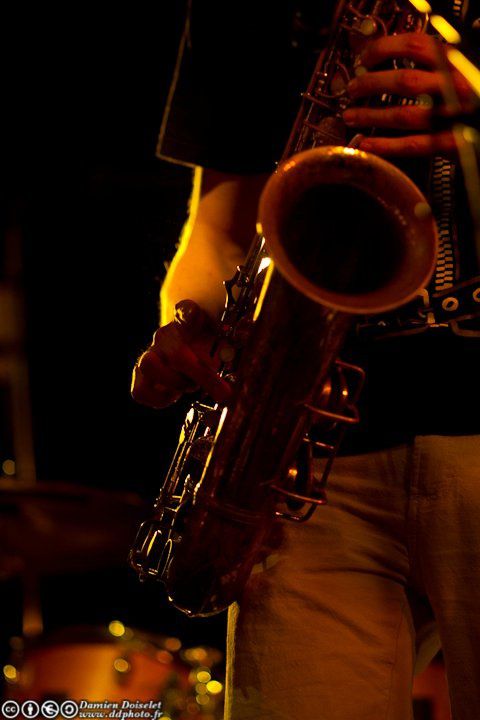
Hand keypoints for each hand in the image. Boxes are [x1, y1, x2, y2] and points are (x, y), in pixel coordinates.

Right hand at [131, 300, 231, 408]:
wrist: (186, 357)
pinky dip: (160, 399)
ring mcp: (149, 356)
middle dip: (203, 376)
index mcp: (187, 322)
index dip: (188, 313)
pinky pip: (141, 390)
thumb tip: (244, 353)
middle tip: (224, 393)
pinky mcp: (140, 377)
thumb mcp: (222, 345)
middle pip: (177, 353)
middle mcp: (165, 336)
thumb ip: (232, 349)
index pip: (185, 311)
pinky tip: (174, 395)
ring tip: (192, 386)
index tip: (193, 315)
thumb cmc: (206, 350)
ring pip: (150, 366)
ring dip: (177, 383)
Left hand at [342, 33, 476, 156]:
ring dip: (372, 116)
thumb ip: (432, 63)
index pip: (416, 46)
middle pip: (405, 82)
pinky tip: (367, 144)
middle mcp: (454, 87)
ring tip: (351, 116)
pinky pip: (413, 146)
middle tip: (353, 89)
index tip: (365, 58)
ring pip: (405, 115)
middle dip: (371, 85)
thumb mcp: (458, 69)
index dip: (385, 49)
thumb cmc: (472, 94)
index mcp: (455, 63)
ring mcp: (453, 117)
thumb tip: (388, 57)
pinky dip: (386, 146)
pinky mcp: (451, 143)